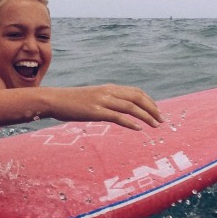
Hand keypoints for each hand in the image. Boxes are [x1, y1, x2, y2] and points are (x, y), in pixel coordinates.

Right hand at [46, 85, 161, 130]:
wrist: (54, 100)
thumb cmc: (72, 102)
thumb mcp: (93, 98)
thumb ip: (106, 101)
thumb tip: (117, 110)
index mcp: (109, 88)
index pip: (135, 92)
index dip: (149, 101)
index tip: (157, 111)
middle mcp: (108, 92)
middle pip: (137, 98)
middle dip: (152, 108)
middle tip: (162, 119)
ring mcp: (102, 101)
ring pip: (130, 107)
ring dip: (146, 116)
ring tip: (155, 125)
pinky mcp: (95, 111)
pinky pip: (117, 117)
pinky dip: (130, 123)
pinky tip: (138, 129)